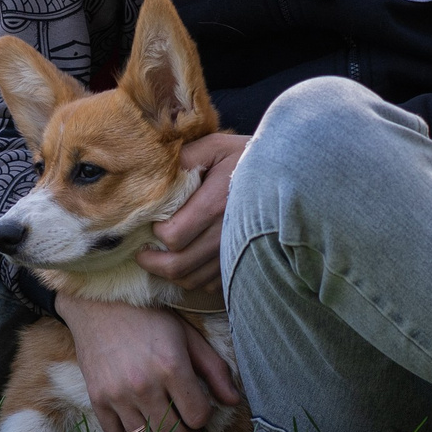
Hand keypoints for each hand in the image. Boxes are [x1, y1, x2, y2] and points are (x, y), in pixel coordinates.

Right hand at [58, 294, 238, 431]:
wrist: (99, 303)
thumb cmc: (149, 317)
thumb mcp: (187, 335)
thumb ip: (214, 369)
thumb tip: (234, 401)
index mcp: (172, 366)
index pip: (198, 417)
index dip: (203, 418)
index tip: (199, 410)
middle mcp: (144, 385)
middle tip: (186, 429)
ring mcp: (118, 395)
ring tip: (163, 427)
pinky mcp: (97, 399)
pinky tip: (138, 426)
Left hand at [139, 132, 247, 298]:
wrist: (288, 175)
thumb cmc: (247, 158)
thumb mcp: (215, 146)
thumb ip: (185, 157)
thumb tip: (154, 173)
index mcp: (215, 204)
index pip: (173, 236)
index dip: (155, 233)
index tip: (151, 223)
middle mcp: (226, 234)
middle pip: (179, 265)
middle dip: (153, 263)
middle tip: (142, 254)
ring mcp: (237, 252)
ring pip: (194, 280)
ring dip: (172, 274)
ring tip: (162, 260)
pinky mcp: (244, 263)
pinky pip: (212, 284)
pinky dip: (196, 278)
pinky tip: (190, 262)